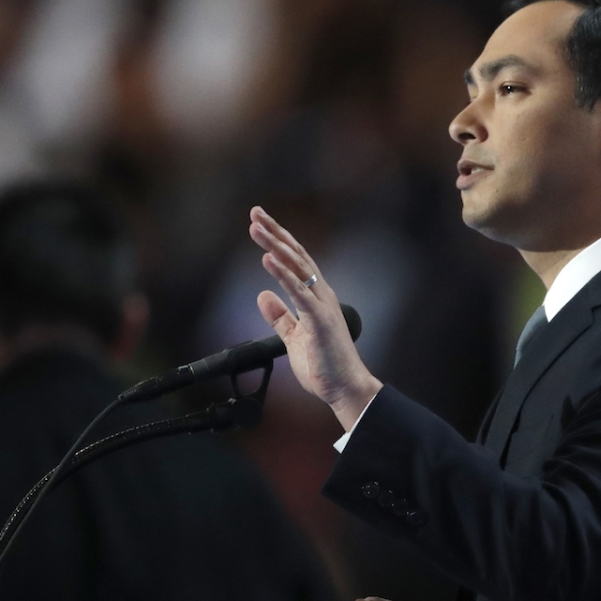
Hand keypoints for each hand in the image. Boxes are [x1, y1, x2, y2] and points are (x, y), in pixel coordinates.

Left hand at [249, 206, 381, 429]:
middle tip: (255, 212)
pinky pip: (298, 291)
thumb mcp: (293, 337)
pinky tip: (268, 258)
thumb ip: (280, 316)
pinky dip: (283, 273)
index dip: (277, 240)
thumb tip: (262, 295)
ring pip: (296, 266)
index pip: (294, 261)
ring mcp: (321, 305)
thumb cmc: (324, 365)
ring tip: (256, 227)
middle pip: (295, 255)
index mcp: (314, 297)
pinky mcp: (320, 319)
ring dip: (274, 245)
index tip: (259, 224)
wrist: (345, 388)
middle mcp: (320, 294)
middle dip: (275, 232)